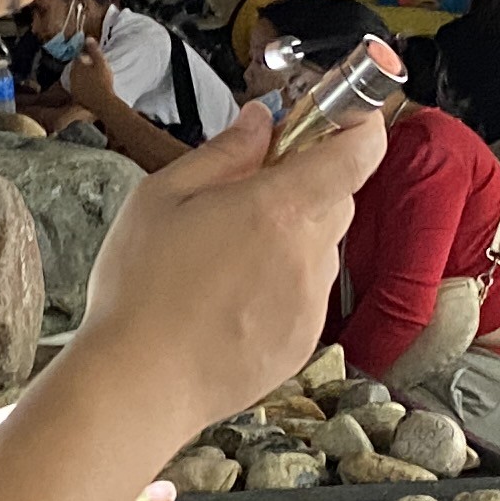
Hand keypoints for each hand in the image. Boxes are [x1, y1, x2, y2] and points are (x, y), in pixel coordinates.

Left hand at [60, 43, 121, 110]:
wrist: (103, 102)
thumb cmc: (103, 81)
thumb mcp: (101, 62)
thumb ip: (94, 50)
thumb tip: (88, 37)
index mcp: (77, 66)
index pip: (79, 57)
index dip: (86, 56)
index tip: (92, 58)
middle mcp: (72, 76)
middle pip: (76, 68)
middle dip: (83, 66)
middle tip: (93, 68)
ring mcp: (73, 87)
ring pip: (76, 78)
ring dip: (82, 76)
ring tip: (92, 77)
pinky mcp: (76, 96)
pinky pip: (78, 88)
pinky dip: (82, 86)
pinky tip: (90, 88)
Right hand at [73, 103, 385, 436]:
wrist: (139, 384)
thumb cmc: (141, 291)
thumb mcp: (162, 197)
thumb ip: (224, 153)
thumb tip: (261, 122)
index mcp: (279, 208)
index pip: (358, 153)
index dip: (359, 125)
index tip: (342, 115)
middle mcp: (308, 255)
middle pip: (339, 197)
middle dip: (307, 182)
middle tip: (252, 188)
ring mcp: (310, 302)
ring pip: (320, 247)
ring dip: (291, 236)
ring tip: (225, 256)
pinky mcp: (303, 341)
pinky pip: (306, 292)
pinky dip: (281, 283)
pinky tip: (229, 297)